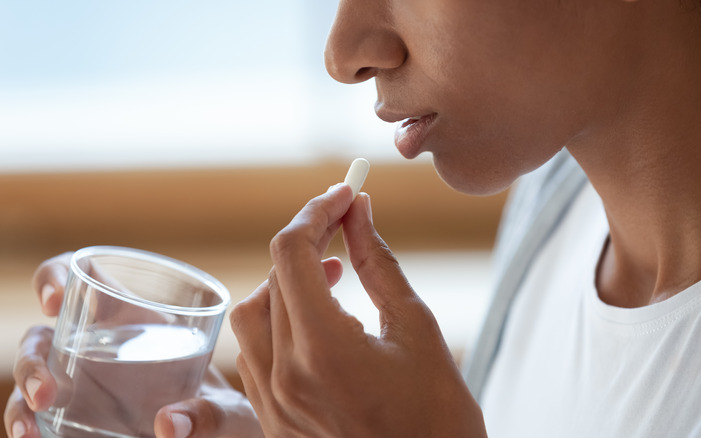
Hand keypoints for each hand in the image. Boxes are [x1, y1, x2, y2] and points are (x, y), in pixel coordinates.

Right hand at [4, 253, 263, 437]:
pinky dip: (27, 425)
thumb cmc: (225, 414)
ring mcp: (81, 382)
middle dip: (33, 359)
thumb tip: (169, 426)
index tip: (55, 300)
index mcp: (134, 317)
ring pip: (33, 376)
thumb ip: (209, 415)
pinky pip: (38, 417)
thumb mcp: (227, 412)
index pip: (83, 276)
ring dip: (22, 398)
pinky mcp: (75, 417)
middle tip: (47, 391)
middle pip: (43, 336)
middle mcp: (98, 345)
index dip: (56, 276)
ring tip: (30, 430)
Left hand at [230, 184, 486, 436]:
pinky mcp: (275, 421)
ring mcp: (274, 404)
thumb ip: (377, 261)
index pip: (292, 253)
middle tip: (344, 222)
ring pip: (252, 316)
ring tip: (331, 272)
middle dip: (306, 240)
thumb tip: (358, 209)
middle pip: (271, 279)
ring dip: (285, 281)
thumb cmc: (440, 416)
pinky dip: (279, 321)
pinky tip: (318, 318)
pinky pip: (255, 354)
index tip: (345, 193)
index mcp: (323, 350)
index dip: (317, 212)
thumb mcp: (417, 327)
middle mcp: (285, 378)